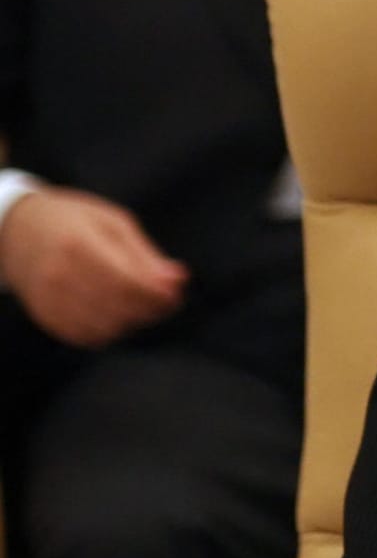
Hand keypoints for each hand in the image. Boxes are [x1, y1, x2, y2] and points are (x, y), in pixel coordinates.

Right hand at [0, 187, 187, 347]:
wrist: (17, 230)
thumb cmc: (73, 221)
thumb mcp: (114, 223)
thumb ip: (146, 256)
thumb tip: (178, 280)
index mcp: (80, 245)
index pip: (127, 283)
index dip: (157, 295)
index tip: (176, 295)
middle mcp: (60, 276)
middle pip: (118, 308)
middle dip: (150, 310)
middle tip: (165, 301)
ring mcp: (49, 299)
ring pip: (104, 328)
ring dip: (132, 322)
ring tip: (141, 305)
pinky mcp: (44, 315)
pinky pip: (84, 336)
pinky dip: (108, 331)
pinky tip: (117, 314)